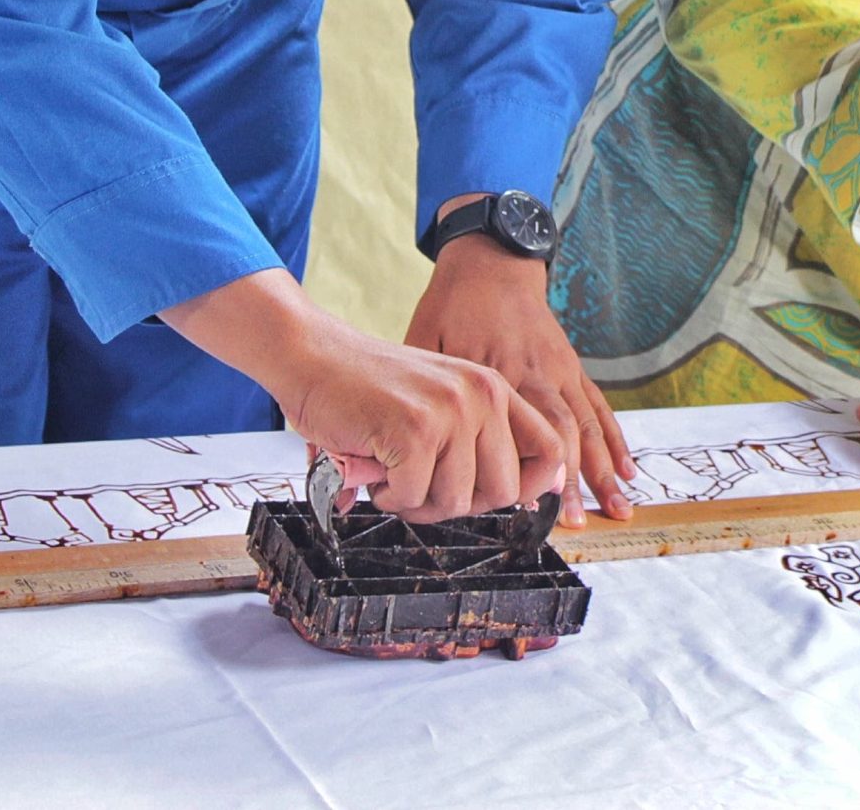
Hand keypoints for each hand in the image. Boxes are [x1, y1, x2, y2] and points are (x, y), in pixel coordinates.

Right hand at [158, 269, 563, 522]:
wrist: (310, 354)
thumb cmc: (367, 388)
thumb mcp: (438, 401)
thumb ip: (475, 440)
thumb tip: (525, 498)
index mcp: (492, 388)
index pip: (550, 450)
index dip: (531, 490)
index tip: (493, 499)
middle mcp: (481, 395)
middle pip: (503, 492)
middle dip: (457, 504)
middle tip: (419, 487)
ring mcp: (451, 411)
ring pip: (456, 502)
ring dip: (415, 501)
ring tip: (390, 469)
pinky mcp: (414, 430)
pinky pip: (413, 498)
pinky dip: (386, 495)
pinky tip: (371, 465)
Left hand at [404, 232, 635, 526]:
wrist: (492, 260)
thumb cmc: (452, 302)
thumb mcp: (425, 336)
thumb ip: (423, 387)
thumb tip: (401, 439)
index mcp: (494, 369)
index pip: (510, 428)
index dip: (519, 470)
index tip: (522, 507)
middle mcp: (534, 372)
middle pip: (558, 431)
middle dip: (570, 480)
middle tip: (575, 523)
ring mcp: (558, 369)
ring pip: (586, 425)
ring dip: (601, 470)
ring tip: (617, 511)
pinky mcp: (571, 366)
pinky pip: (598, 407)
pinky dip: (614, 440)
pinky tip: (627, 471)